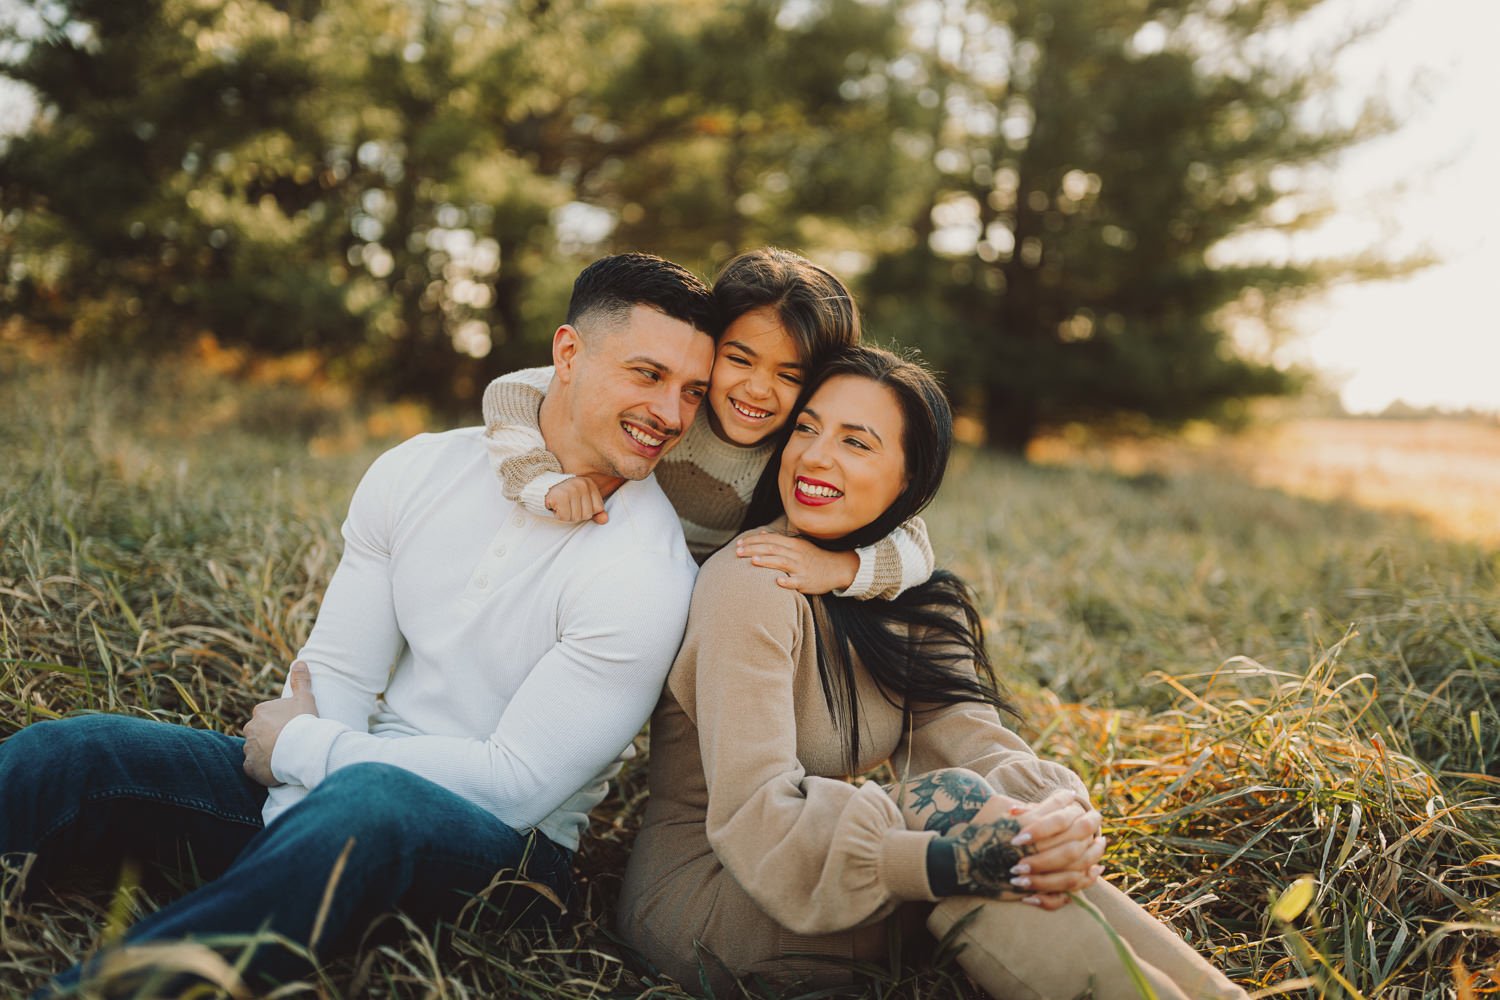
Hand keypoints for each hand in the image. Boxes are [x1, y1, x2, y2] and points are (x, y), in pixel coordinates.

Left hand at [242, 661, 318, 785]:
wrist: (300, 749)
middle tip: (289, 743)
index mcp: (261, 711)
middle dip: (269, 738)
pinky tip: (276, 769)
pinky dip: (262, 769)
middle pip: (258, 733)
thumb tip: (300, 661)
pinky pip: (254, 767)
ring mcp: (248, 748)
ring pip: (256, 750)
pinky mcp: (250, 767)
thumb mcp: (305, 698)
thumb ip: (301, 680)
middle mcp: (250, 728)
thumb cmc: (303, 722)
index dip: (280, 723)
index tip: (292, 728)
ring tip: (284, 758)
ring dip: (266, 754)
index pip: (266, 716)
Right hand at [545, 477, 608, 523]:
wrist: (539, 489)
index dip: (586, 511)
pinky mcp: (559, 496)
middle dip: (576, 515)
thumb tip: (605, 520)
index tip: (576, 504)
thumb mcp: (582, 503)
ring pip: (576, 517)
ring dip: (566, 516)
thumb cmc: (563, 497)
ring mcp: (571, 489)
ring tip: (560, 506)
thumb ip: (595, 511)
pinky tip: (554, 507)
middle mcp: (582, 484)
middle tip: (566, 506)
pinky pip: (565, 517)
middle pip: (587, 514)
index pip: (598, 508)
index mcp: (589, 483)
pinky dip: (558, 516)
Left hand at [735, 530, 858, 594]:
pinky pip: (796, 581)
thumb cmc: (813, 557)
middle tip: (737, 552)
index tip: (738, 543)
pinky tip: (777, 581)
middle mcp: (796, 553)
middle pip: (772, 548)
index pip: (770, 539)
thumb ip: (779, 539)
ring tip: (752, 560)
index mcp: (793, 544)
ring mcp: (801, 567)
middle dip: (753, 549)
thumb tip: (761, 533)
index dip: (753, 540)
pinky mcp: (806, 581)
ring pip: (782, 562)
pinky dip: (787, 580)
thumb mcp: (798, 545)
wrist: (837, 568)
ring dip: (766, 561)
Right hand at [940, 789, 1105, 909]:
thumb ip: (1026, 806)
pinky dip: (1082, 880)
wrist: (961, 863)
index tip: (1075, 798)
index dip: (1071, 803)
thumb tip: (1051, 803)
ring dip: (1093, 852)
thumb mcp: (997, 807)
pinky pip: (1067, 887)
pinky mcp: (1035, 888)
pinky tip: (1092, 872)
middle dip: (1091, 824)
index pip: (1061, 811)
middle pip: (1076, 834)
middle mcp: (1034, 846)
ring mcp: (1036, 869)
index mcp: (1026, 824)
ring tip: (1101, 845)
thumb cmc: (977, 830)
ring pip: (1077, 861)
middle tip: (1098, 817)